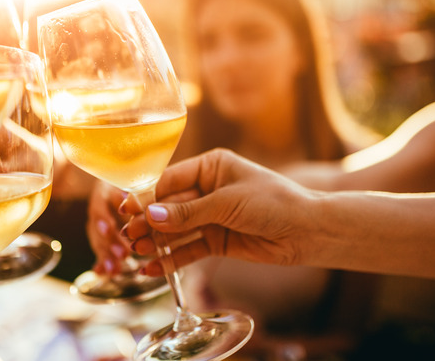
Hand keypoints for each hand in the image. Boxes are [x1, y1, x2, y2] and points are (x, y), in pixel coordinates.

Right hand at [86, 180, 129, 274]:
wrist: (119, 181)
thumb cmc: (131, 181)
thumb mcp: (132, 182)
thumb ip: (133, 193)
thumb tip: (131, 198)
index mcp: (103, 194)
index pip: (100, 207)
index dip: (103, 218)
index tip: (109, 228)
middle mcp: (97, 209)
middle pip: (98, 228)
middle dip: (109, 242)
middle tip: (122, 254)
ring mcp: (98, 223)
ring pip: (99, 241)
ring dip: (106, 256)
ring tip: (115, 270)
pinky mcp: (102, 236)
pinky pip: (100, 250)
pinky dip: (102, 262)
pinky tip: (103, 273)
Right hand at [122, 149, 315, 276]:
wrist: (308, 231)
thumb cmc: (274, 203)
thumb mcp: (228, 203)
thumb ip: (188, 212)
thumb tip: (151, 215)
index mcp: (211, 167)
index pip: (170, 179)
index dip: (147, 195)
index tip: (126, 209)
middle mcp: (208, 189)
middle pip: (170, 206)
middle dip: (149, 221)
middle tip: (128, 235)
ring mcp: (212, 216)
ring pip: (176, 230)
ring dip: (156, 241)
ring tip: (135, 252)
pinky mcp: (217, 241)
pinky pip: (189, 249)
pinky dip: (172, 259)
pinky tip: (153, 268)